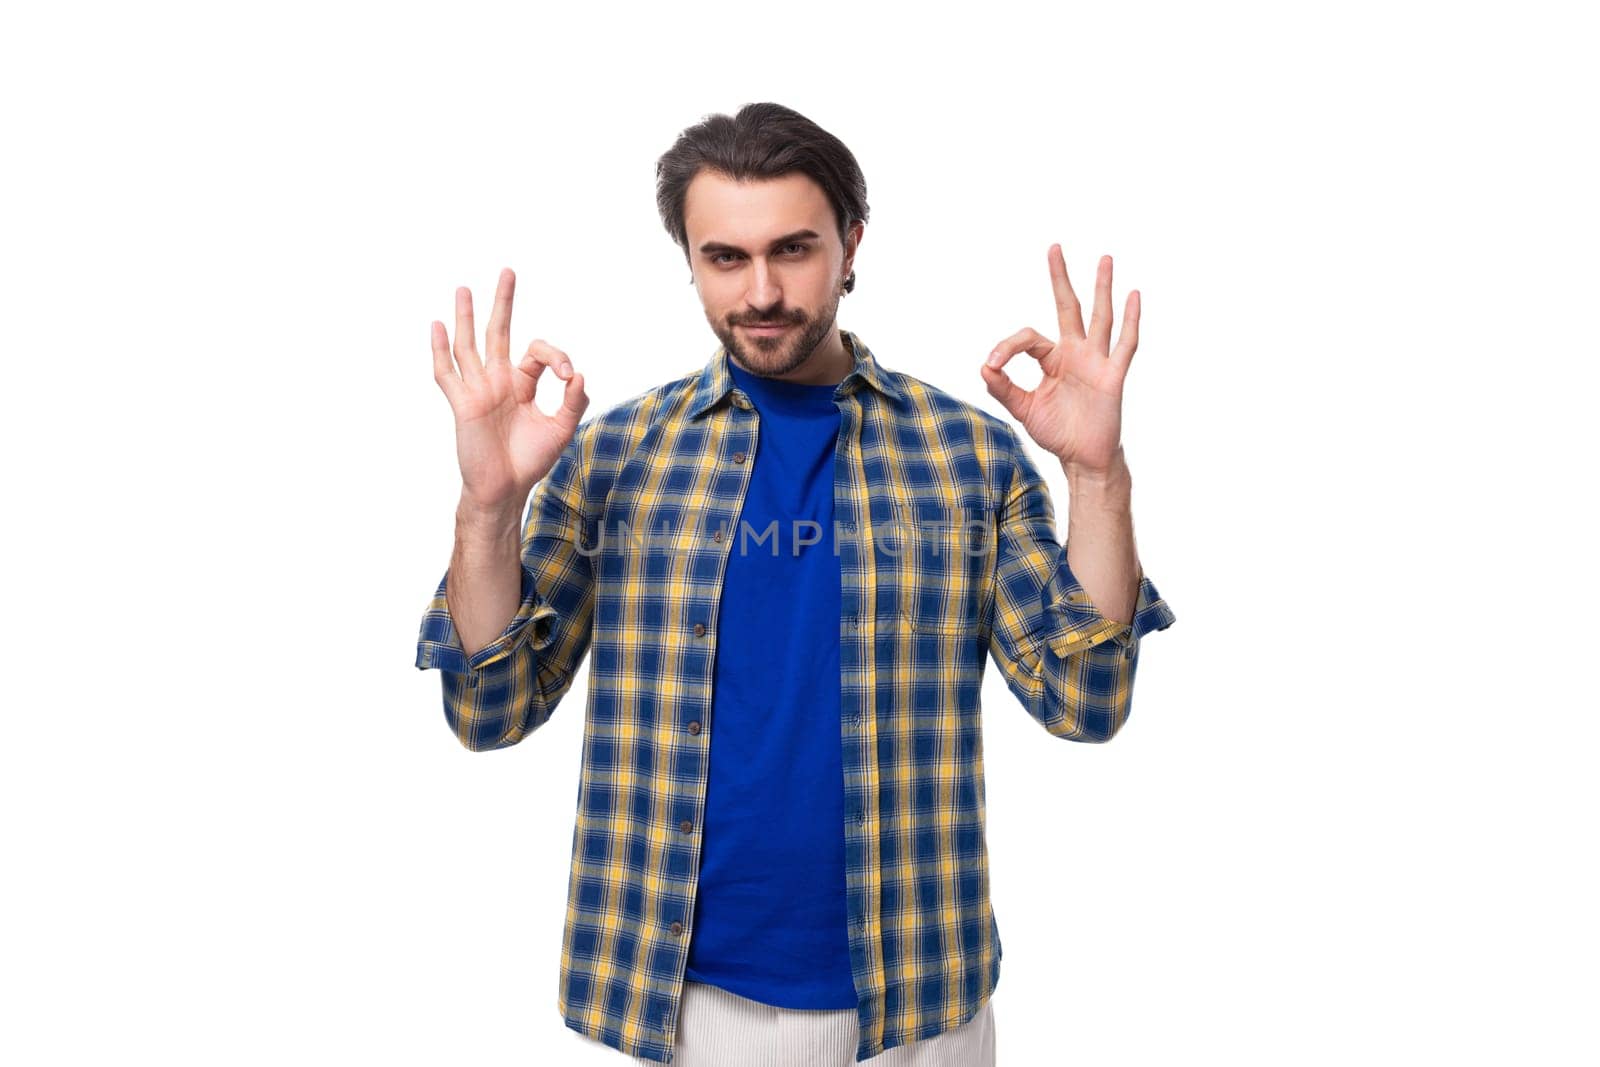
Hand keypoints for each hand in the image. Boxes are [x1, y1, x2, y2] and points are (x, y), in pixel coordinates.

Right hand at [431, 268, 588, 510]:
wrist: (505, 490)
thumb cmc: (530, 461)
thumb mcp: (561, 429)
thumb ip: (574, 402)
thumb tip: (579, 374)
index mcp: (522, 384)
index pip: (538, 353)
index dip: (556, 357)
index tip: (570, 378)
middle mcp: (498, 381)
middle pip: (499, 333)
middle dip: (504, 303)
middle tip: (508, 272)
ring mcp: (478, 390)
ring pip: (470, 345)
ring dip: (466, 316)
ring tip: (463, 289)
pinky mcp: (463, 404)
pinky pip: (447, 374)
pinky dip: (441, 350)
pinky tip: (437, 326)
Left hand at [979, 245, 1139, 473]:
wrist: (1082, 459)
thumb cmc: (1057, 432)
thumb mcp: (1024, 409)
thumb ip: (1004, 389)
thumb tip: (983, 367)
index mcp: (1052, 359)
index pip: (1028, 338)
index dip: (1006, 347)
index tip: (991, 366)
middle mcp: (1075, 353)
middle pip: (1068, 307)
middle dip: (1060, 278)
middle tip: (1054, 247)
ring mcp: (1096, 361)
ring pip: (1099, 318)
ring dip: (1102, 288)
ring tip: (1104, 258)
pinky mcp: (1113, 376)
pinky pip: (1125, 345)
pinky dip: (1130, 321)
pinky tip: (1133, 296)